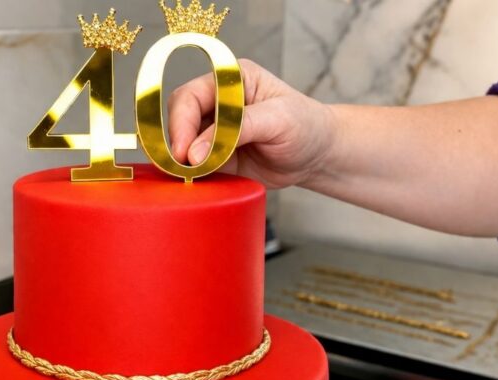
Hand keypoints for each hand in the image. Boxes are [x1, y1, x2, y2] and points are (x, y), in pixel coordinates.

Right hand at [167, 59, 335, 188]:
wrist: (319, 155)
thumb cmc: (306, 126)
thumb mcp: (278, 119)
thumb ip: (238, 129)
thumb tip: (195, 152)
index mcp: (231, 79)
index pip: (191, 95)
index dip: (181, 121)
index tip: (184, 150)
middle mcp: (217, 102)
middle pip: (179, 118)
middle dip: (178, 142)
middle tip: (185, 167)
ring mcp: (214, 130)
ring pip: (182, 143)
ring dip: (182, 161)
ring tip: (190, 177)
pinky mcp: (216, 156)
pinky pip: (194, 164)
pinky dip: (191, 174)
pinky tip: (196, 182)